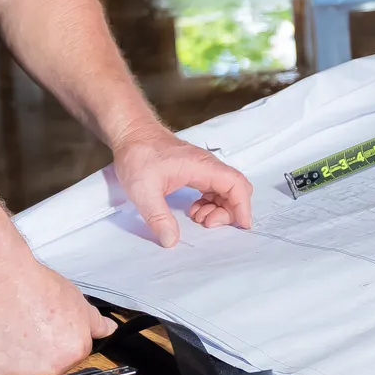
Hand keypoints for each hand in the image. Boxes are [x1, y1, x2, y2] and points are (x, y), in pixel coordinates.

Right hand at [0, 259, 115, 374]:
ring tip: (8, 335)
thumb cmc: (34, 288)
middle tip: (26, 332)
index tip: (47, 333)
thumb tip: (110, 330)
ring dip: (14, 364)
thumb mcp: (76, 301)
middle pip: (45, 373)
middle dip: (38, 357)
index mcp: (73, 354)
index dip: (57, 345)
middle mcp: (48, 372)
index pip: (69, 360)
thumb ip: (95, 322)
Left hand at [110, 123, 254, 246]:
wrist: (131, 133)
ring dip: (219, 209)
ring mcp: (203, 168)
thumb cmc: (138, 155)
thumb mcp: (144, 190)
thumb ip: (158, 218)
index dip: (243, 206)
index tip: (242, 226)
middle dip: (229, 211)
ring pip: (226, 190)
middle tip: (207, 225)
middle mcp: (208, 166)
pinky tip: (193, 211)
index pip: (236, 184)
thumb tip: (171, 241)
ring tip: (197, 219)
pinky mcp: (196, 172)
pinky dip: (210, 204)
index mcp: (202, 167)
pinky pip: (214, 189)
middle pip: (235, 189)